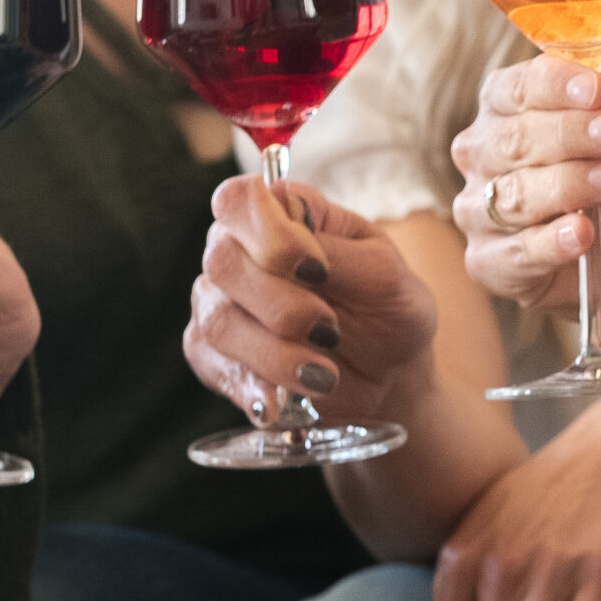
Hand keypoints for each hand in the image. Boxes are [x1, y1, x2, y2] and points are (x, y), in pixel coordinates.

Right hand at [185, 176, 439, 425]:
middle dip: (281, 303)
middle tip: (329, 329)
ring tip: (323, 376)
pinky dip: (252, 384)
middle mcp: (243, 250)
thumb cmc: (389, 311)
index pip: (240, 200)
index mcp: (285, 215)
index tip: (317, 269)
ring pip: (218, 319)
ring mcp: (223, 301)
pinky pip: (211, 362)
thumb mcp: (385, 277)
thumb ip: (338, 253)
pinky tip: (282, 401)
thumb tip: (296, 245)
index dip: (269, 233)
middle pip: (223, 260)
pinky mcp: (215, 352)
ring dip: (274, 352)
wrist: (389, 378)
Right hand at [452, 56, 600, 342]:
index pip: (514, 89)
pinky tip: (582, 234)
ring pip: (512, 196)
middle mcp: (487, 158)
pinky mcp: (494, 267)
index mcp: (513, 112)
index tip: (596, 89)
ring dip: (569, 185)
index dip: (553, 86)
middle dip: (568, 134)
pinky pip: (511, 255)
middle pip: (510, 140)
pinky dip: (549, 244)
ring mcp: (483, 213)